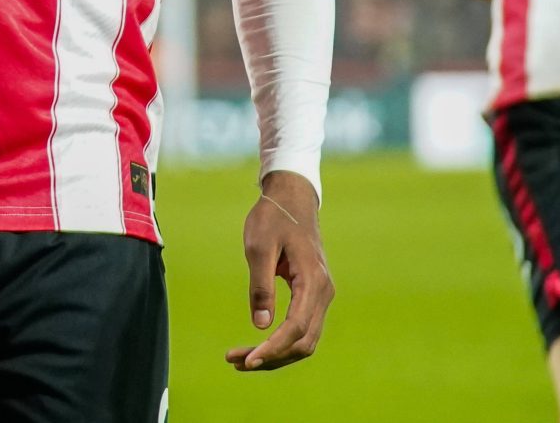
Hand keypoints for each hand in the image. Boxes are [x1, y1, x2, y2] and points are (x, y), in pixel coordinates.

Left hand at [226, 172, 333, 371]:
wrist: (292, 198)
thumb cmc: (273, 218)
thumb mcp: (259, 247)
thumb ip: (261, 286)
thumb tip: (260, 326)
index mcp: (313, 280)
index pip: (297, 327)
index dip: (273, 348)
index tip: (248, 361)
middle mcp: (324, 291)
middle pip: (303, 341)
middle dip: (272, 357)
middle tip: (235, 362)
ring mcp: (322, 294)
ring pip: (305, 340)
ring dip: (276, 354)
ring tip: (241, 360)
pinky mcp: (314, 295)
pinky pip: (303, 328)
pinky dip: (282, 342)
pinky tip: (258, 346)